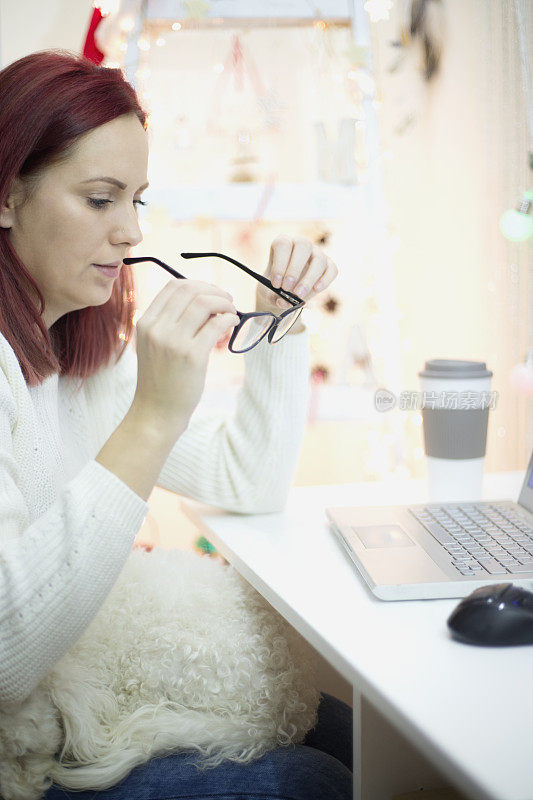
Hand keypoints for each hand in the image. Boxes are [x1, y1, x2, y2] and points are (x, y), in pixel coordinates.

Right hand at [132, 279, 239, 438]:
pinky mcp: (192, 356)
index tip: (212, 293)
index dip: (198, 284)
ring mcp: (173, 341)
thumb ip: (170, 322)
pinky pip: (216, 324)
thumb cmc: (161, 379)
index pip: (173, 286)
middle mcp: (156, 328)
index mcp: (145, 322)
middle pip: (190, 290)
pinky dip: (229, 318)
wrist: (156, 412)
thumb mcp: (155, 345)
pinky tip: (232, 324)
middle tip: (228, 300)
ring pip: (204, 302)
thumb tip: (205, 299)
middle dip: (214, 290)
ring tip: (231, 313)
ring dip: (224, 303)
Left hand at [255, 235, 337, 329]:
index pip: (283, 245)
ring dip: (309, 278)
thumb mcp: (268, 292)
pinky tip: (316, 290)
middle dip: (294, 269)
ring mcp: (316, 253)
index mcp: (283, 243)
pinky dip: (325, 280)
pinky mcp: (328, 265)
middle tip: (286, 288)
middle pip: (303, 246)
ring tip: (299, 295)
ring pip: (319, 259)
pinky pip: (332, 269)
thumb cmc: (275, 287)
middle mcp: (301, 244)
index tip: (276, 283)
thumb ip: (273, 297)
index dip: (279, 264)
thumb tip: (284, 301)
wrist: (284, 292)